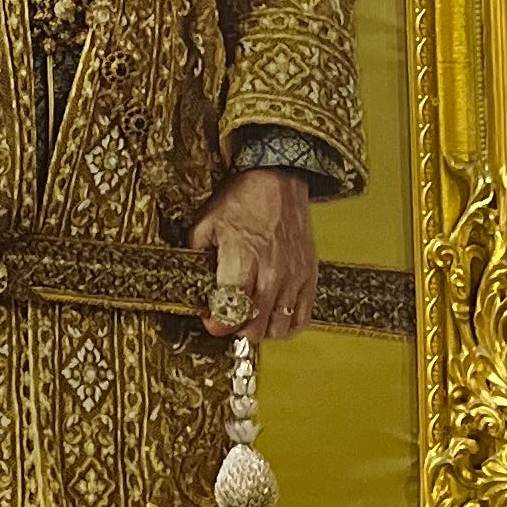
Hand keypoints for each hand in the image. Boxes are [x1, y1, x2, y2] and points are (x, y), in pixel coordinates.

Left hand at [189, 164, 317, 344]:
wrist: (278, 178)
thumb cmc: (242, 199)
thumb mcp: (206, 224)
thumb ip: (198, 259)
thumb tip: (197, 288)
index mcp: (242, 260)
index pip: (228, 314)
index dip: (215, 324)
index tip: (210, 319)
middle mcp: (270, 273)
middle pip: (252, 328)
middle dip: (235, 328)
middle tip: (228, 317)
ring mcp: (293, 277)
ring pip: (277, 329)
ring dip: (259, 329)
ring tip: (249, 316)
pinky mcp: (309, 276)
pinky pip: (301, 319)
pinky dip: (286, 326)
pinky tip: (272, 317)